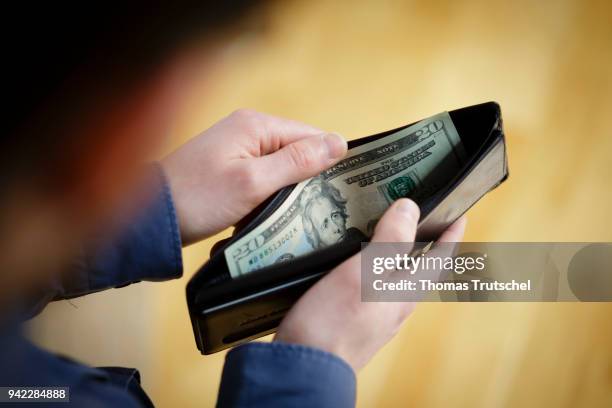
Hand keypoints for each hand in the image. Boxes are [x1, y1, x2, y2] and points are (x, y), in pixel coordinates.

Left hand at [161, 109, 346, 244]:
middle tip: (313, 211)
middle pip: (296, 152)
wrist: (150, 218)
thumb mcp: (254, 182)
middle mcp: (247, 130)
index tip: (340, 191)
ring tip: (286, 217)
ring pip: (280, 170)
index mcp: (255, 125)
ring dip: (285, 193)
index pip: (310, 135)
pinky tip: (264, 216)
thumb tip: (338, 142)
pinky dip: (266, 198)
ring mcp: (236, 149)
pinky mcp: (229, 169)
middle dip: (305, 181)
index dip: (328, 161)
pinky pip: (262, 180)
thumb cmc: (198, 198)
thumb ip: (297, 162)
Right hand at [274, 199, 466, 370]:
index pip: (439, 257)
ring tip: (387, 237)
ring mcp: (378, 317)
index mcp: (405, 291)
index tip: (460, 215)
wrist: (307, 369)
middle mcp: (397, 305)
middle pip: (420, 270)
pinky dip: (376, 271)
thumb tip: (410, 208)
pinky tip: (357, 269)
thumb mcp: (363, 273)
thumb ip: (388, 242)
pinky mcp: (358, 323)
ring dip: (400, 258)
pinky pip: (376, 290)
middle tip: (421, 220)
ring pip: (397, 281)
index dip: (451, 234)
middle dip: (425, 244)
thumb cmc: (335, 322)